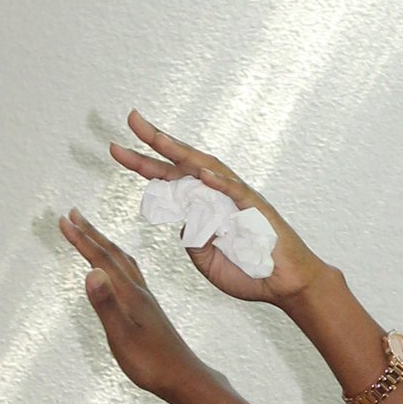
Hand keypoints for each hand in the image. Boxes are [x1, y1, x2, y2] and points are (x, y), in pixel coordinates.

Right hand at [57, 208, 206, 401]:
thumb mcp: (122, 336)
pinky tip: (117, 270)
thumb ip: (106, 304)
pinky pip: (131, 274)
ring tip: (92, 233)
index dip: (81, 239)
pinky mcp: (149, 309)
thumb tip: (91, 271)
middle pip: (112, 253)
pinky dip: (119, 262)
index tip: (63, 220)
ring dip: (105, 244)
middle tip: (72, 214)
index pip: (101, 259)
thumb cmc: (152, 364)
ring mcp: (145, 299)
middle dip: (91, 232)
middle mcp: (139, 291)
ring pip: (123, 261)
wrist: (184, 378)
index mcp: (130, 295)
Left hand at [105, 108, 320, 306]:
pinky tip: (203, 173)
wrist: (286, 285)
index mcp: (201, 206)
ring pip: (207, 168)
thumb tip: (181, 221)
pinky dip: (220, 183)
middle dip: (155, 141)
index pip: (167, 179)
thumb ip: (192, 239)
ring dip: (182, 152)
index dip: (142, 164)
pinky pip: (237, 193)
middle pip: (181, 163)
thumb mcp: (206, 260)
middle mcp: (216, 194)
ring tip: (158, 138)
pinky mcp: (257, 210)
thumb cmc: (250, 271)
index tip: (116, 148)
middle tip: (130, 118)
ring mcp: (237, 198)